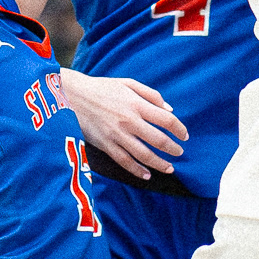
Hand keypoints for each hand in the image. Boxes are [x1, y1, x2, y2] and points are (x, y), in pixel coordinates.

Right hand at [61, 70, 186, 180]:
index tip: (185, 136)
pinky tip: (146, 175)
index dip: (179, 129)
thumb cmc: (103, 88)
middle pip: (157, 140)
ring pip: (143, 154)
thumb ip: (151, 95)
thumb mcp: (128, 83)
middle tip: (180, 153)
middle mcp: (129, 121)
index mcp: (136, 104)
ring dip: (159, 163)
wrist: (73, 95)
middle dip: (172, 148)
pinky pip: (124, 161)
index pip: (165, 120)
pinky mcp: (105, 145)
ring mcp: (116, 135)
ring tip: (169, 168)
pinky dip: (137, 170)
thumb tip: (170, 109)